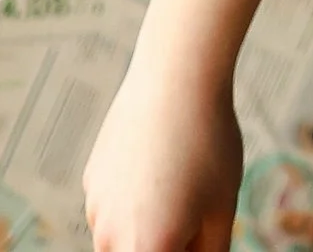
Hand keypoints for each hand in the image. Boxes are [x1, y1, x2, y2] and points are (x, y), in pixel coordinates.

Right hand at [83, 53, 243, 251]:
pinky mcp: (90, 179)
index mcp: (146, 250)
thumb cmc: (207, 144)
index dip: (184, 248)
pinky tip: (160, 159)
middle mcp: (110, 237)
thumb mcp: (221, 210)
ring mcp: (95, 208)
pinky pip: (113, 206)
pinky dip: (134, 197)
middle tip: (196, 210)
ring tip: (182, 179)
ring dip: (147, 226)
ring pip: (123, 236)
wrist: (176, 78)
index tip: (196, 232)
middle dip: (166, 243)